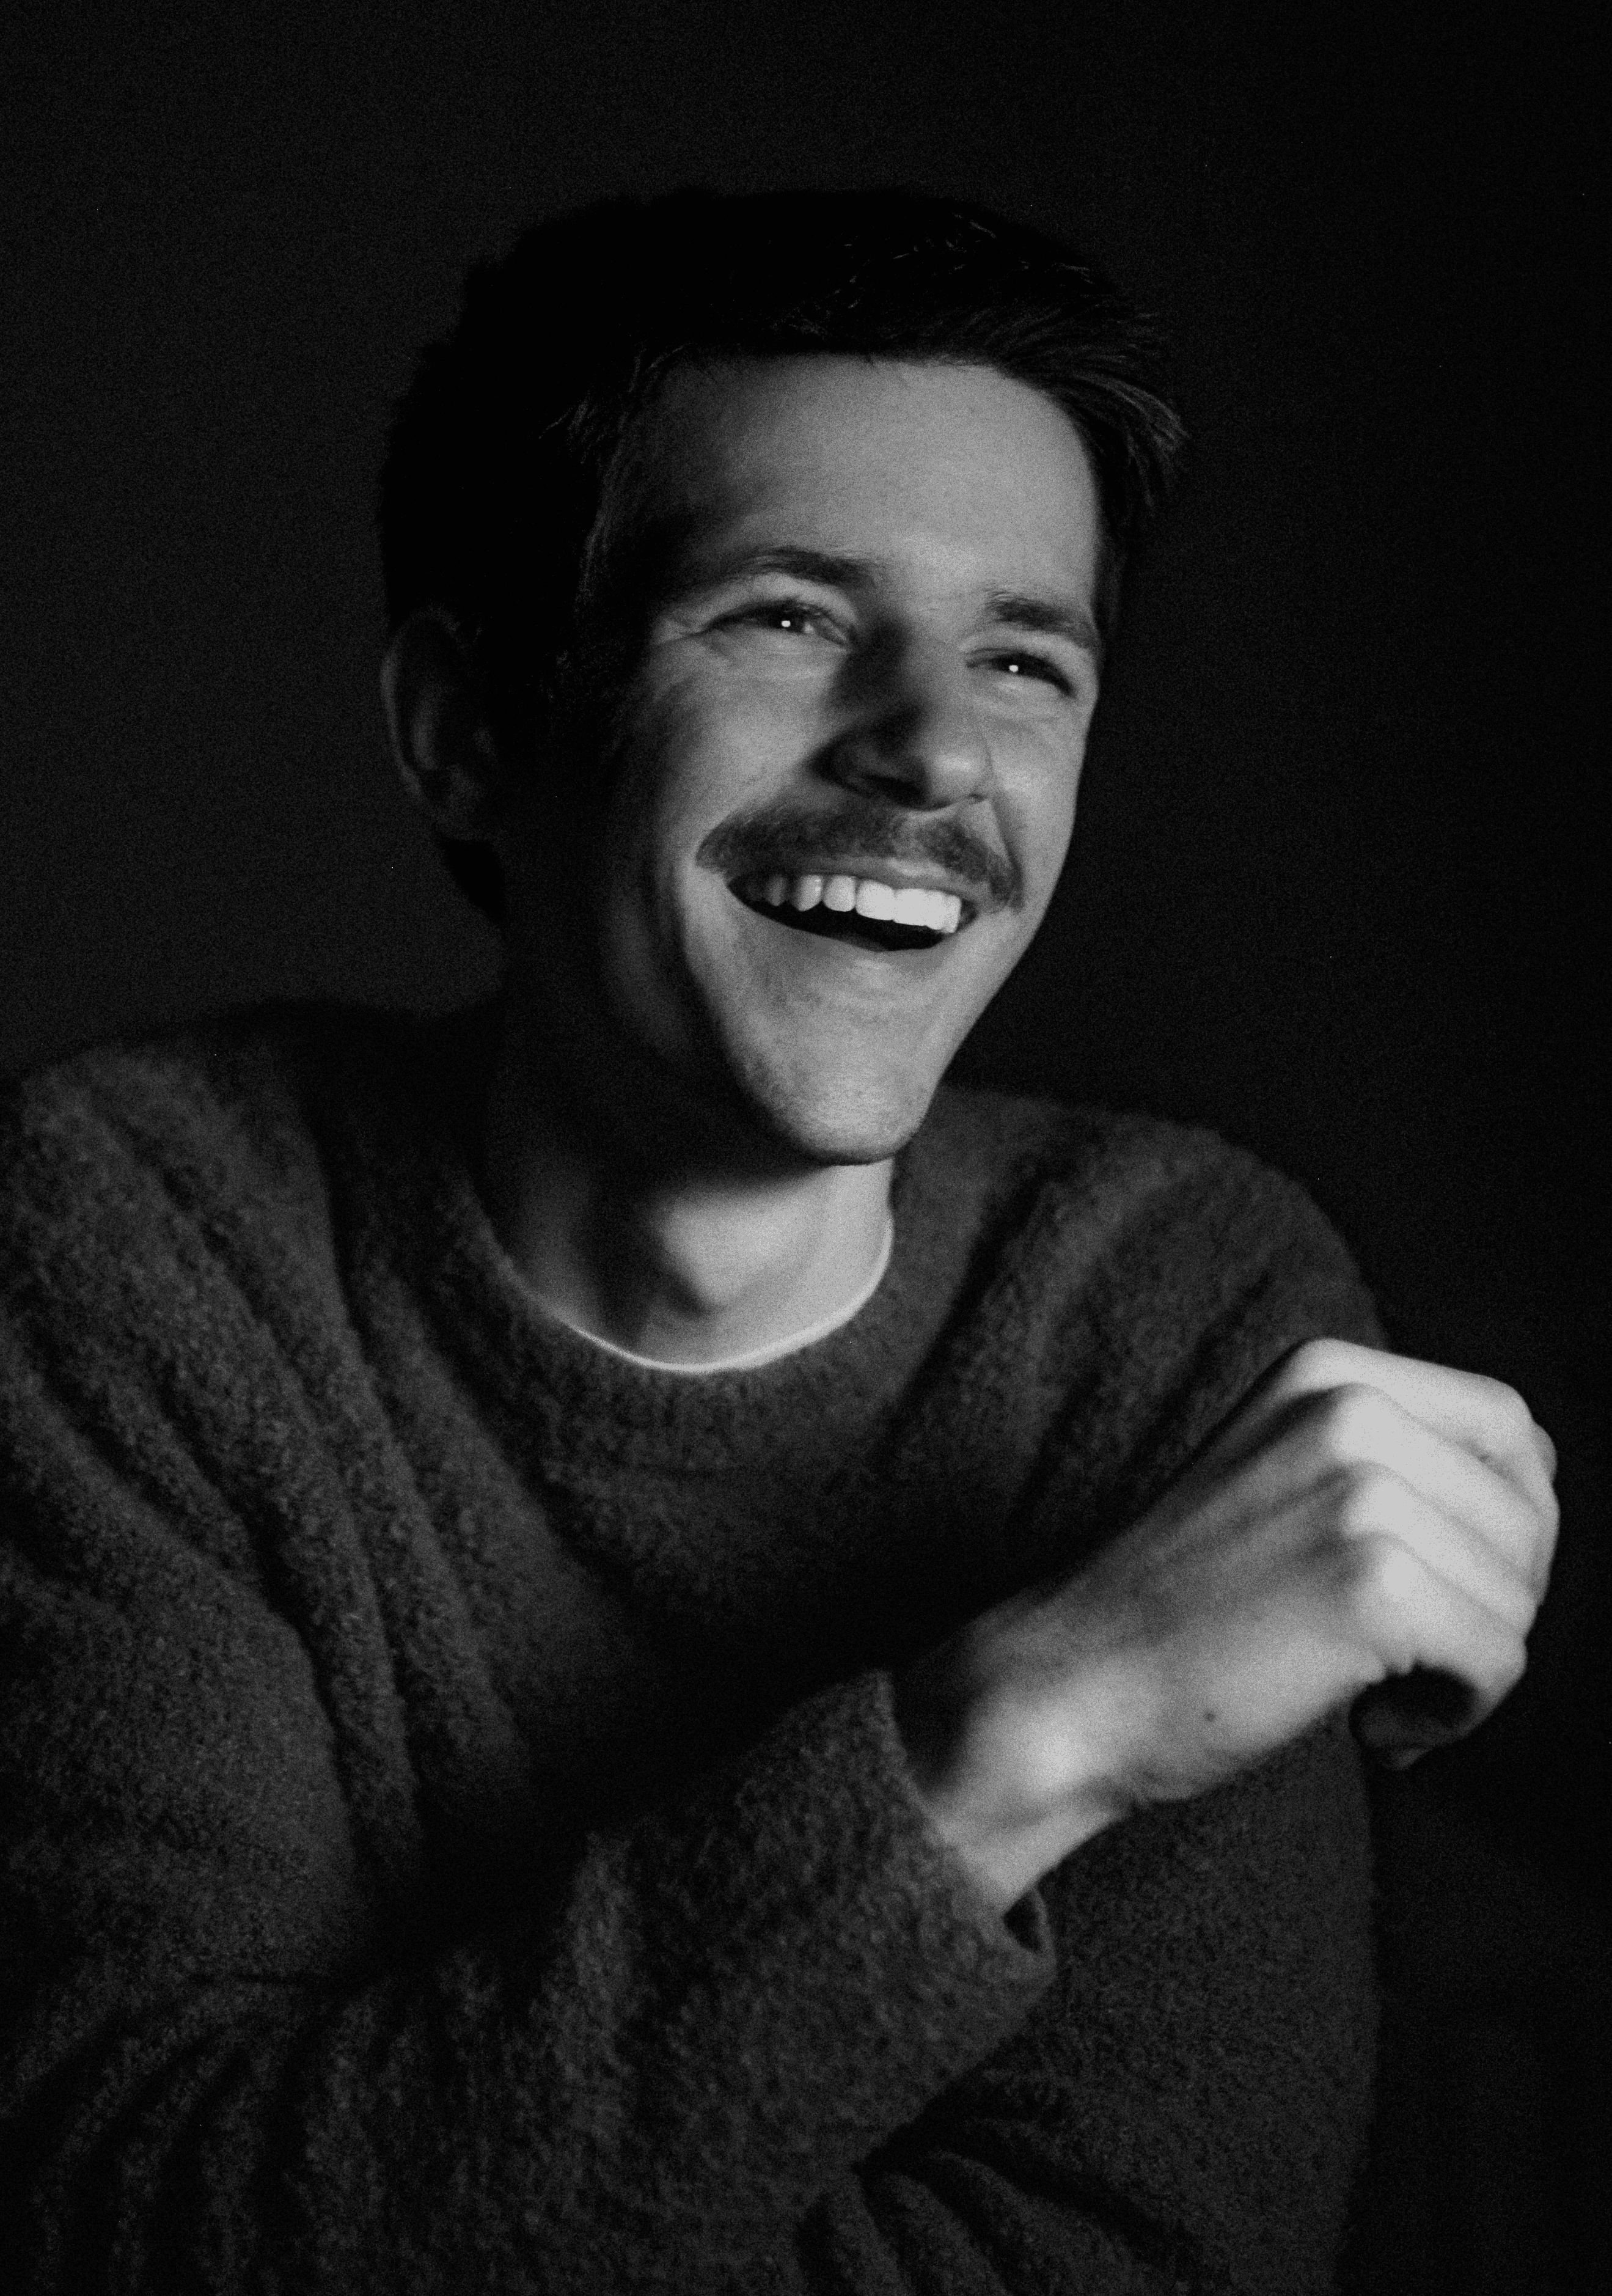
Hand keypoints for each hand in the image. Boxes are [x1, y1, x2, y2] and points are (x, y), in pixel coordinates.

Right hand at [893, 1339, 1557, 1912]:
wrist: (1074, 1684)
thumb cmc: (1183, 1610)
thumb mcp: (1284, 1478)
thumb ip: (1391, 1462)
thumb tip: (1540, 1501)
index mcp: (1327, 1370)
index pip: (1510, 1429)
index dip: (1506, 1526)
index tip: (1438, 1592)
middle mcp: (1348, 1408)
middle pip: (1528, 1518)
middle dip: (1489, 1605)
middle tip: (1397, 1659)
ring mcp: (1359, 1490)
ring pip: (1518, 1598)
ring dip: (1463, 1670)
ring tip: (1368, 1689)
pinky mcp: (1373, 1585)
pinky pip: (1499, 1661)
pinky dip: (1454, 1715)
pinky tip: (1373, 1725)